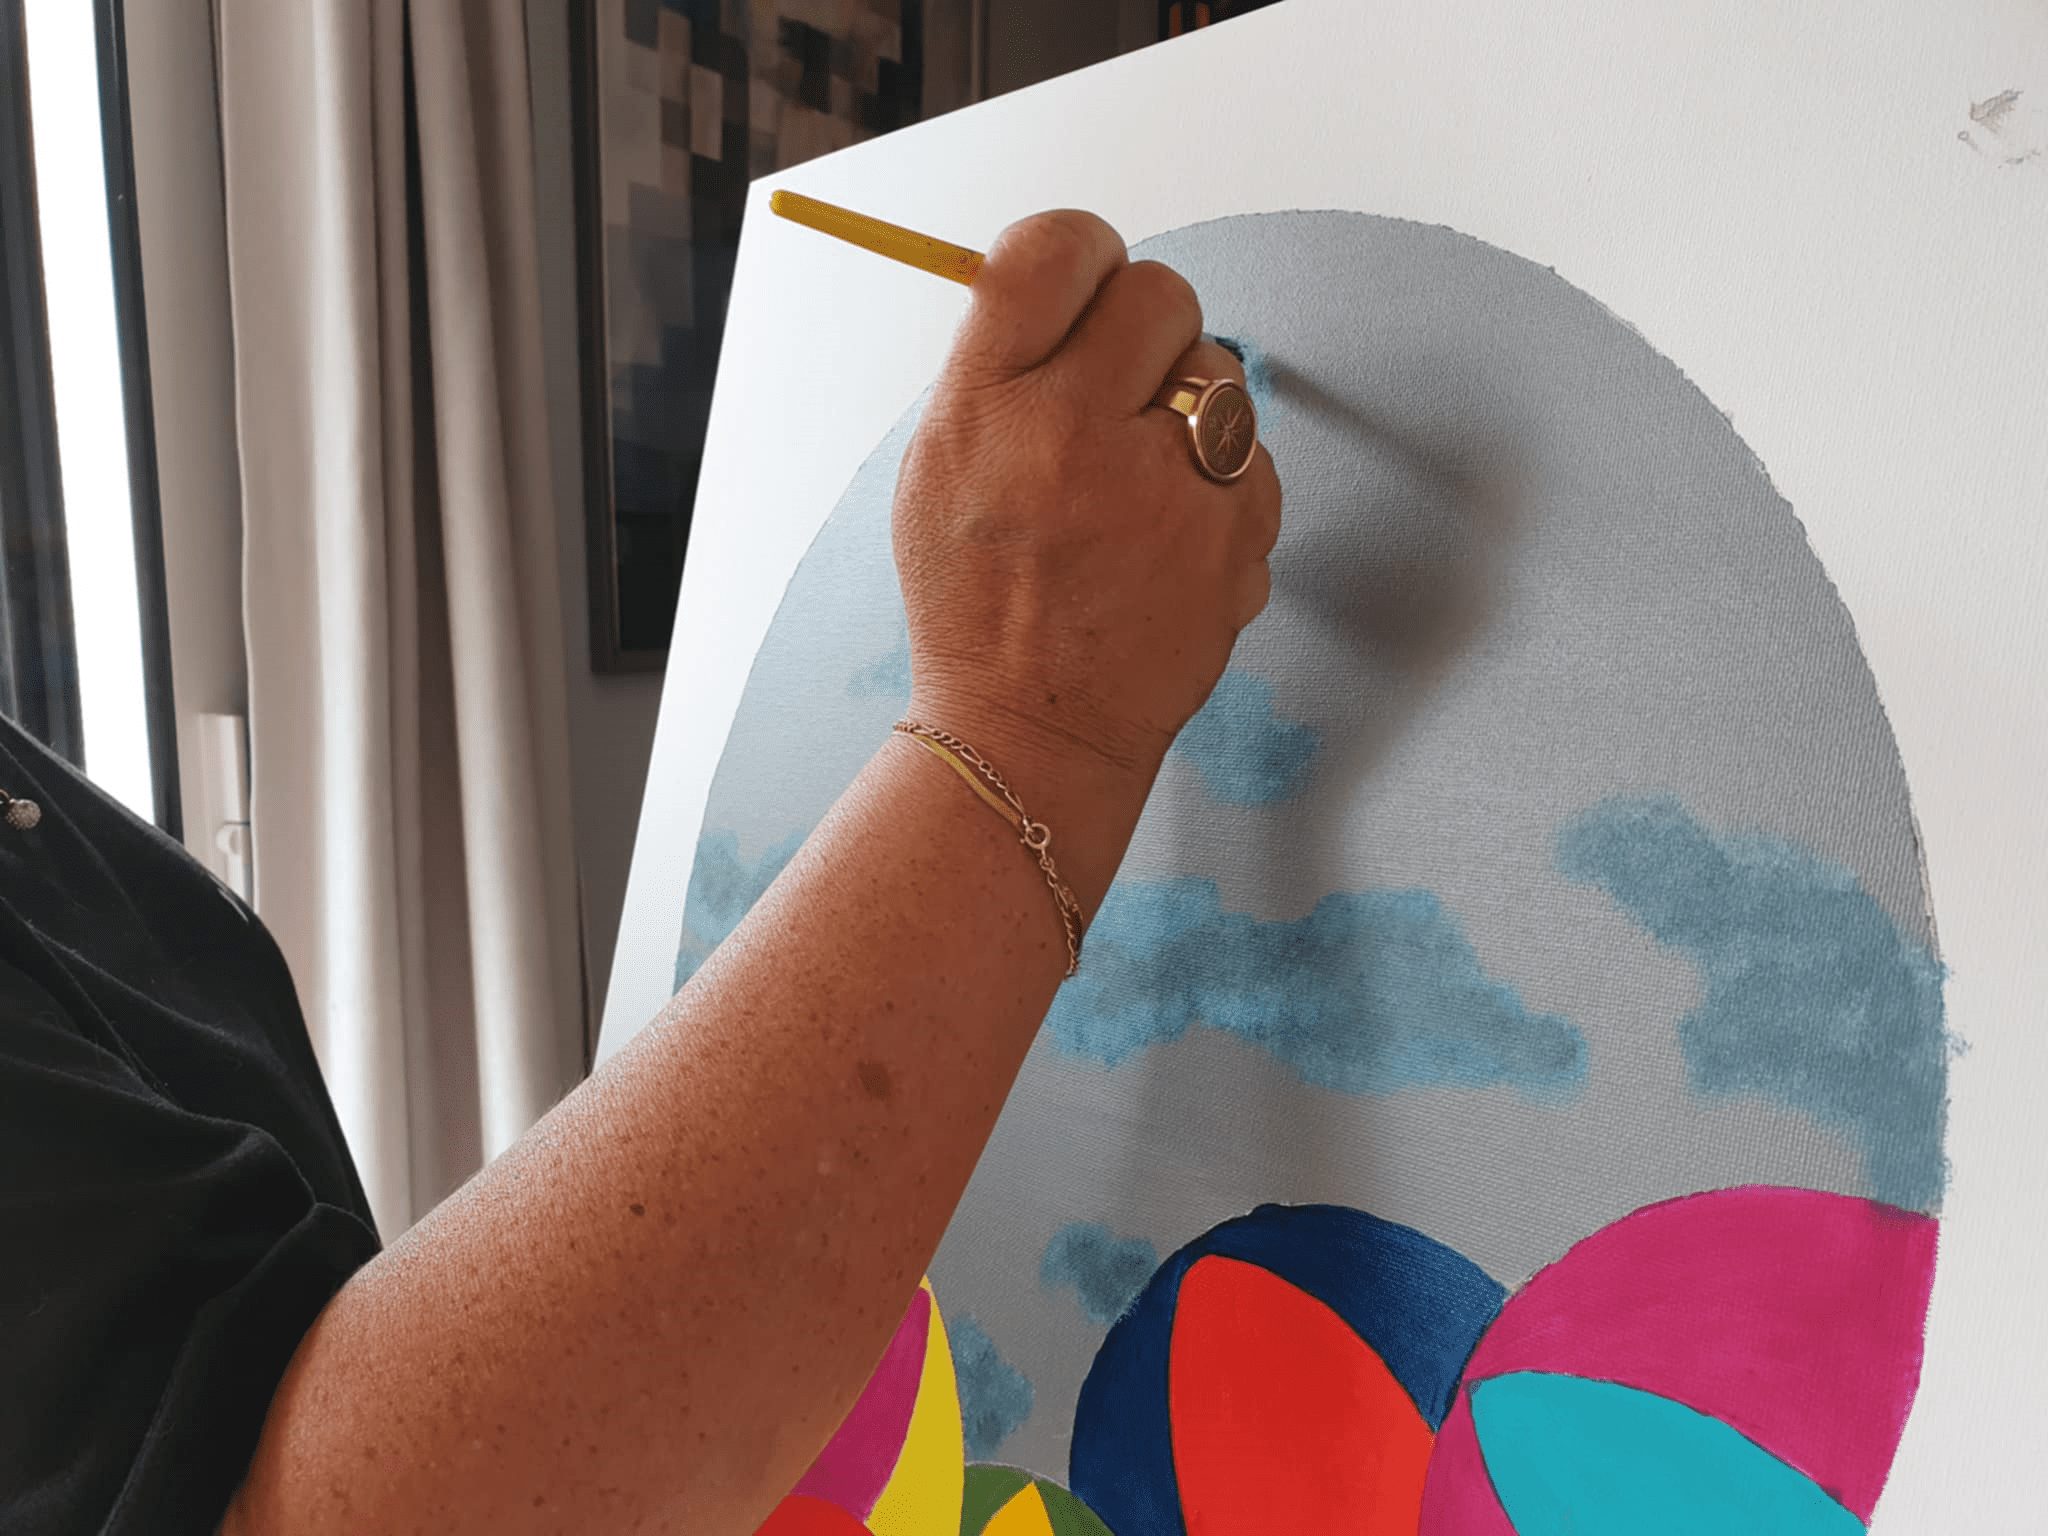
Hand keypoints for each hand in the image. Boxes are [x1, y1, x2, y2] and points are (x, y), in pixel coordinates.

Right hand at [893, 209, 1282, 804]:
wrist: (1033, 729)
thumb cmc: (981, 597)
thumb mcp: (941, 468)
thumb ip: (1000, 368)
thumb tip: (1078, 283)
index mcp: (984, 407)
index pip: (1053, 250)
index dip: (1084, 249)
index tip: (1091, 278)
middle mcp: (1069, 436)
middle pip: (1158, 292)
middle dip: (1149, 328)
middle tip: (1124, 387)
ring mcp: (1158, 490)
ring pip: (1220, 374)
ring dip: (1191, 412)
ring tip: (1139, 486)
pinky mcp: (1229, 539)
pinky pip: (1253, 459)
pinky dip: (1223, 490)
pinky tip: (1172, 541)